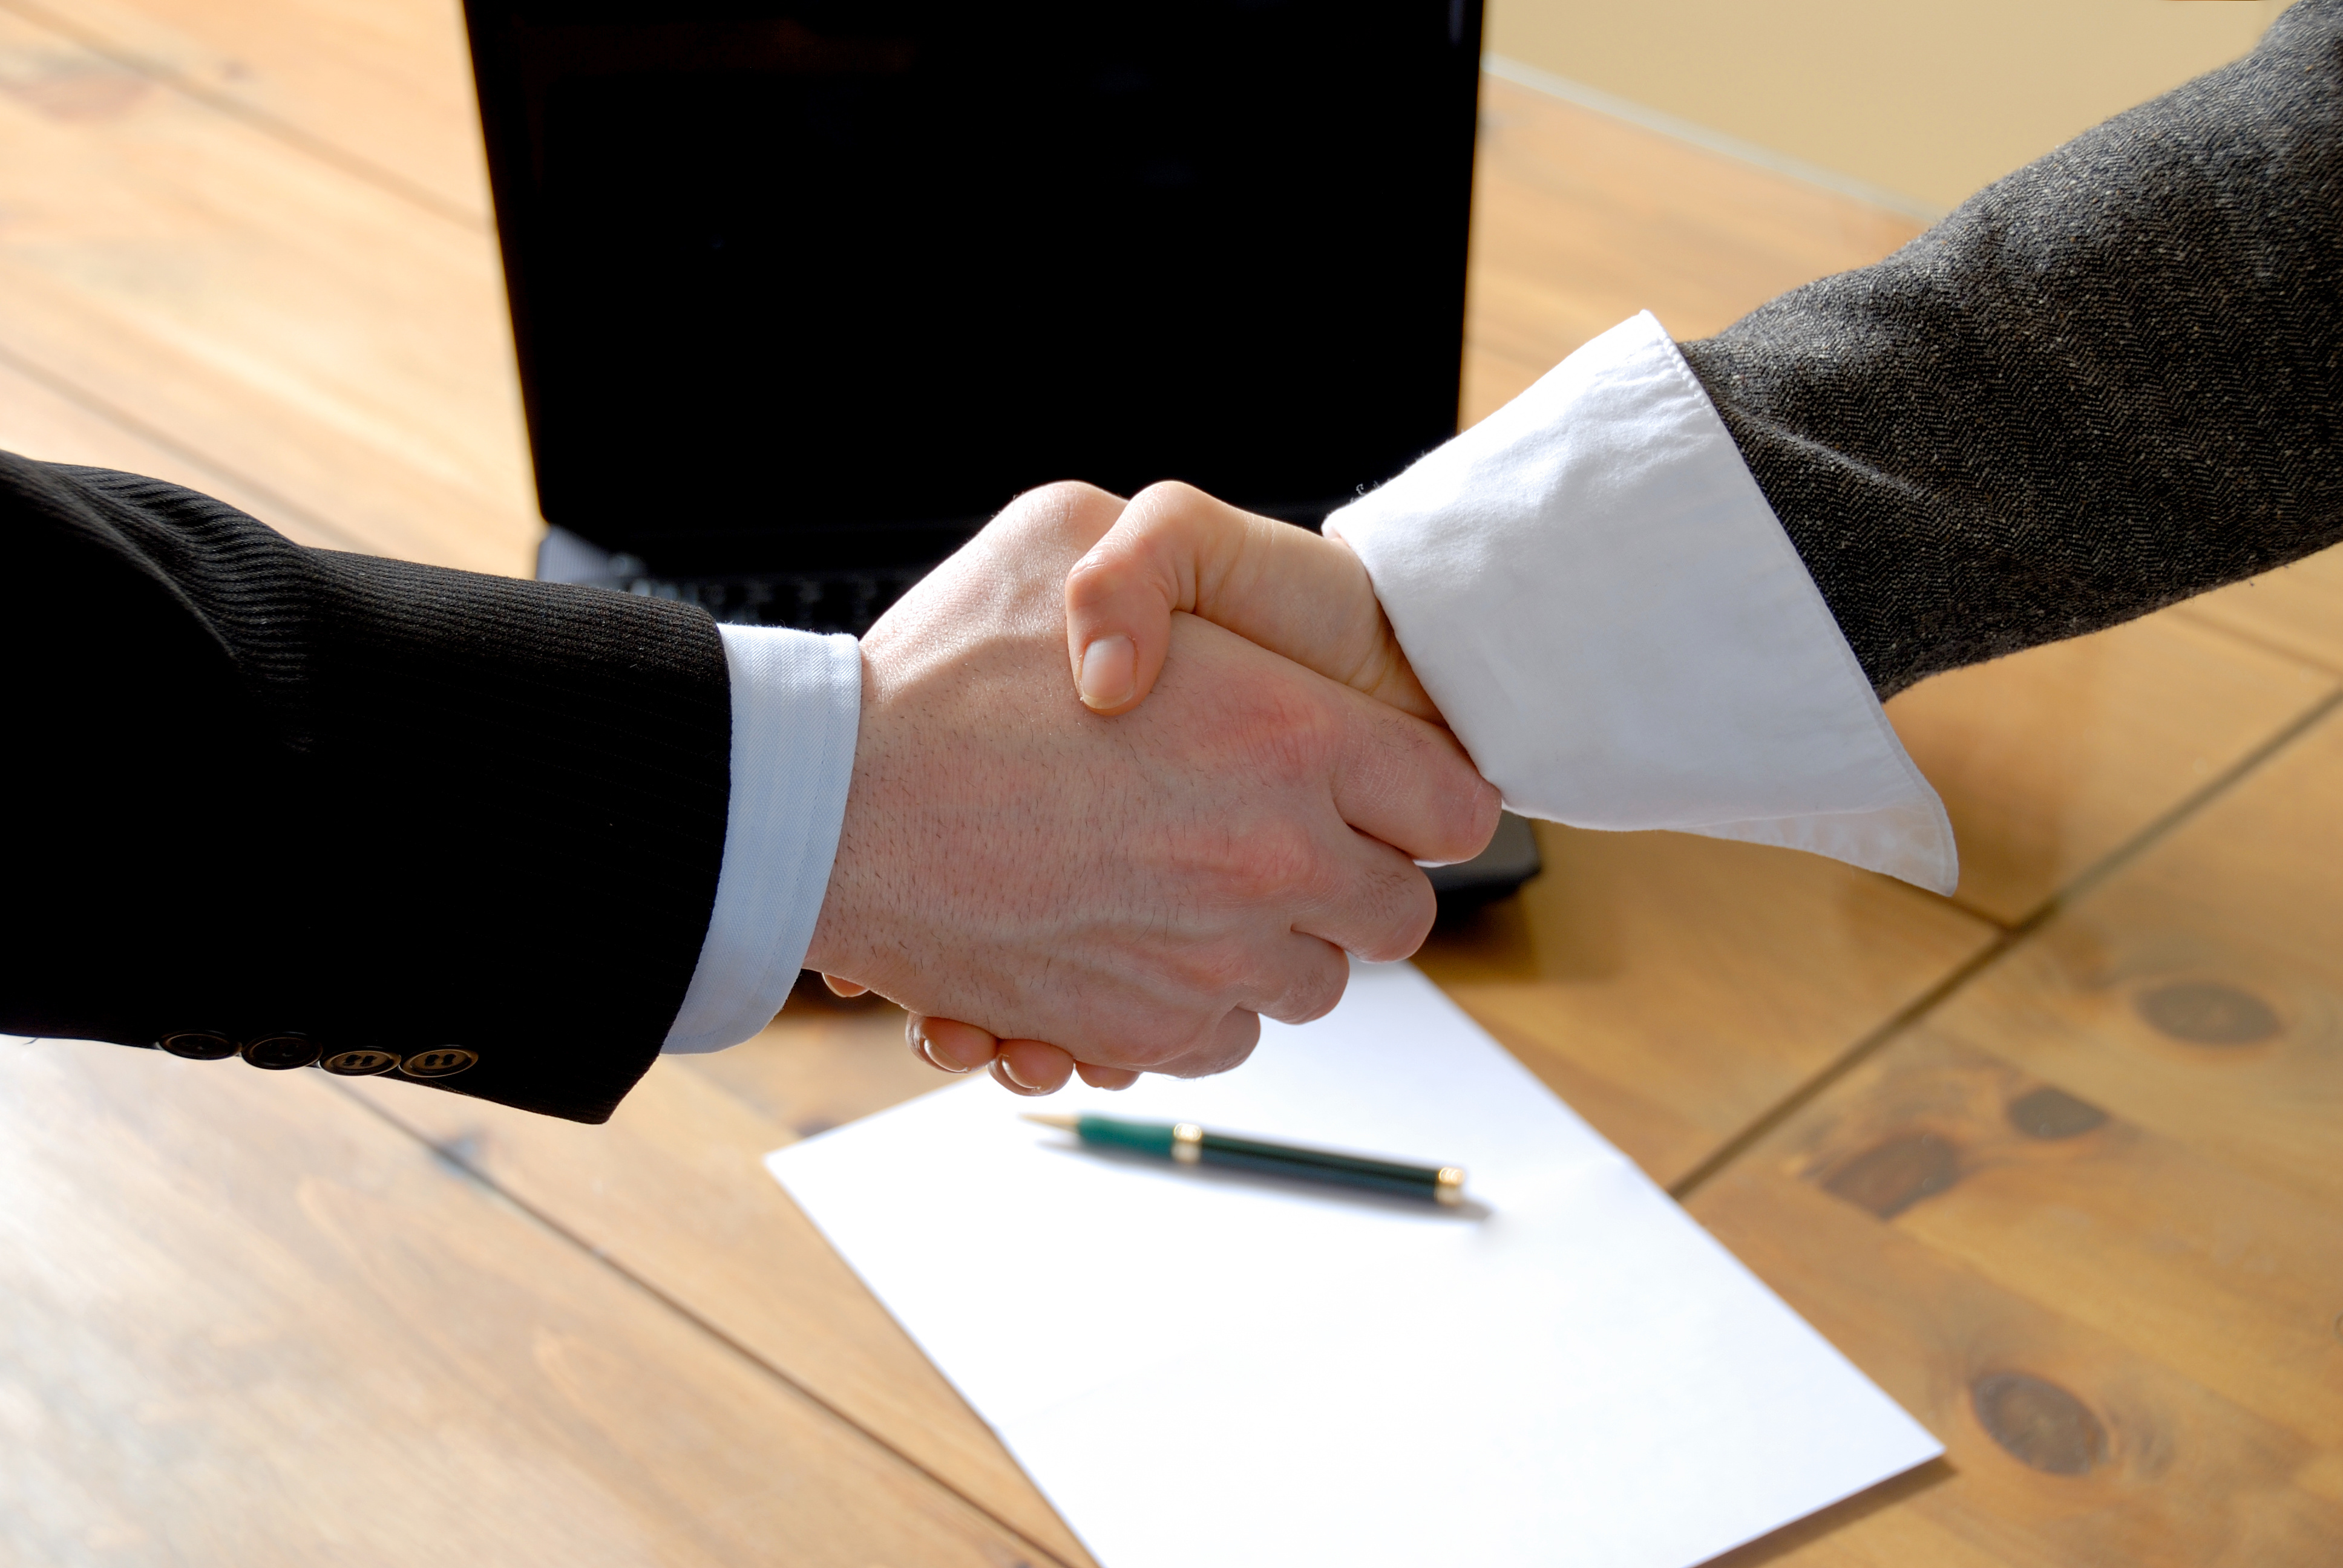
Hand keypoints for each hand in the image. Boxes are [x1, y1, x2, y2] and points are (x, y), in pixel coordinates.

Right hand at [803, 481, 1498, 1087]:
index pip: (1454, 806)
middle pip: (1399, 916)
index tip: (1376, 786)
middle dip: (1359, 880)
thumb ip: (1171, 559)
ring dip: (1275, 945)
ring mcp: (1207, 959)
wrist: (822, 807)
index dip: (1420, 793)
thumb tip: (1215, 632)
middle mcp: (1271, 861)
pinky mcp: (1136, 1028)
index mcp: (1289, 735)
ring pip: (1312, 987)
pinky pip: (1221, 1038)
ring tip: (1195, 887)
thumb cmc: (939, 671)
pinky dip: (1195, 1002)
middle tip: (1289, 840)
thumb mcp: (1064, 530)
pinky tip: (1138, 939)